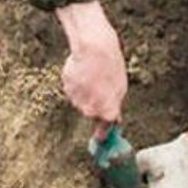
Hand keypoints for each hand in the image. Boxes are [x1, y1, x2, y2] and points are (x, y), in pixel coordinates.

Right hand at [56, 2, 127, 124]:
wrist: (94, 48)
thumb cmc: (111, 67)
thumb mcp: (120, 87)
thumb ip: (114, 106)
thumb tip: (113, 118)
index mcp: (107, 112)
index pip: (104, 132)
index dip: (103, 135)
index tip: (100, 139)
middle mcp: (90, 110)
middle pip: (92, 113)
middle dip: (96, 104)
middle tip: (101, 87)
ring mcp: (76, 100)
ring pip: (81, 100)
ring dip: (87, 92)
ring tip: (93, 75)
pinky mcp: (67, 88)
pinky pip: (73, 90)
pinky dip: (78, 83)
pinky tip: (83, 71)